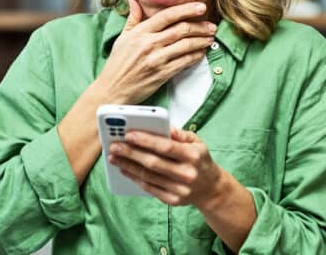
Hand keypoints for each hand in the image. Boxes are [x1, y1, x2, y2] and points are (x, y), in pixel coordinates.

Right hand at [93, 0, 216, 104]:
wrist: (113, 89)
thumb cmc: (117, 64)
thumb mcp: (122, 37)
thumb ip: (133, 18)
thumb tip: (134, 0)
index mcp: (140, 32)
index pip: (168, 16)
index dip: (187, 9)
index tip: (200, 7)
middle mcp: (149, 44)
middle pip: (181, 29)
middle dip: (200, 26)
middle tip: (211, 25)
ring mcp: (157, 59)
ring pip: (186, 45)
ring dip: (202, 40)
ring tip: (210, 38)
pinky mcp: (162, 74)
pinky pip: (184, 62)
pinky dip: (196, 56)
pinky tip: (201, 53)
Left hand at [108, 127, 224, 207]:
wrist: (211, 188)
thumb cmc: (199, 160)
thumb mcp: (196, 142)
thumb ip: (178, 133)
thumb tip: (160, 125)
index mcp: (193, 156)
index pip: (166, 147)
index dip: (145, 140)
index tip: (128, 134)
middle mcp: (187, 173)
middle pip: (153, 163)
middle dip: (130, 153)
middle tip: (114, 146)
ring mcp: (180, 189)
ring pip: (148, 176)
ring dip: (128, 166)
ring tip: (114, 157)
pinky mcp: (173, 200)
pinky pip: (149, 188)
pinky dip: (135, 178)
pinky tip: (125, 169)